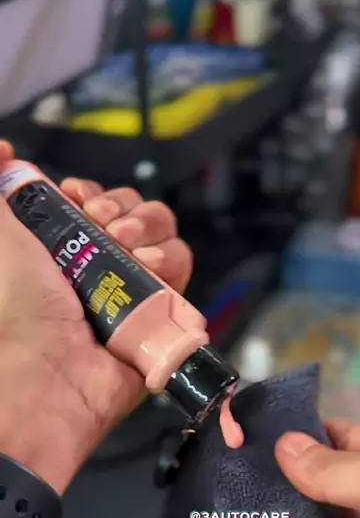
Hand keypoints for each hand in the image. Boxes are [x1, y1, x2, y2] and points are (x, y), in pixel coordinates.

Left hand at [0, 140, 192, 494]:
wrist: (51, 371)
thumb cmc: (19, 305)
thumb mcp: (1, 237)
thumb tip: (5, 145)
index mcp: (70, 245)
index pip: (99, 199)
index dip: (94, 192)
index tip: (78, 198)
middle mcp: (107, 261)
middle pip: (136, 207)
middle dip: (121, 207)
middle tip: (102, 226)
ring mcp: (138, 284)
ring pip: (164, 229)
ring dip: (146, 229)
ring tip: (125, 249)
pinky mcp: (166, 305)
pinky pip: (183, 262)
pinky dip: (168, 259)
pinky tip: (147, 271)